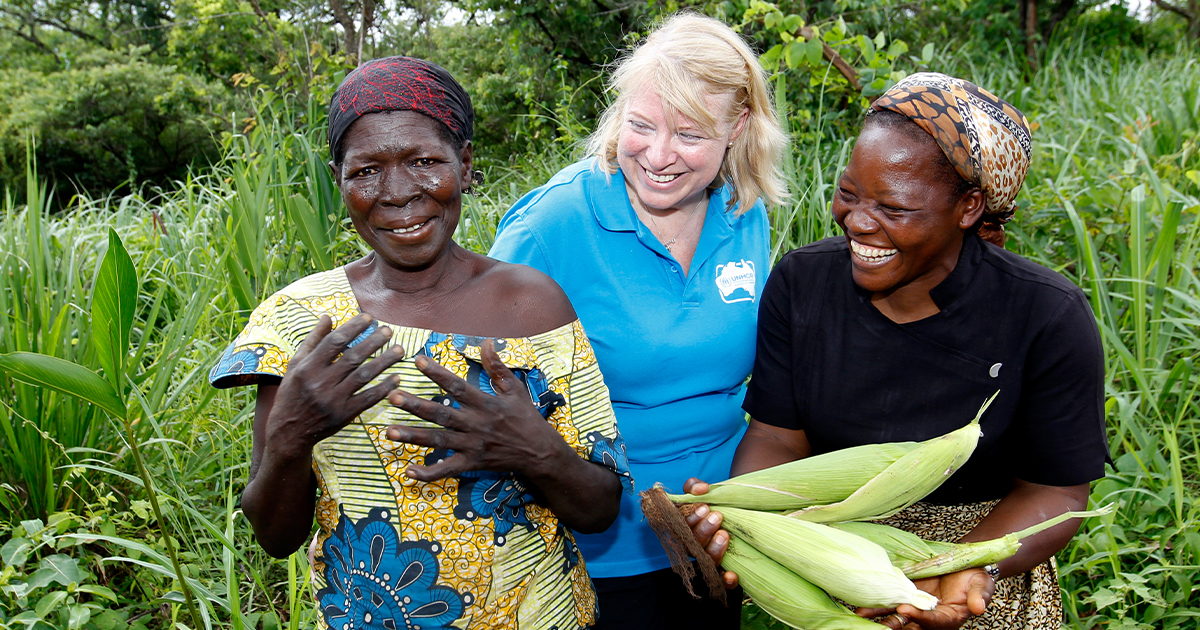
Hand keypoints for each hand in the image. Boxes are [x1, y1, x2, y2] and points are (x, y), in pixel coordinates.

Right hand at [267, 314, 404, 457]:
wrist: (289, 431)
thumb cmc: (292, 393)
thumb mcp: (296, 365)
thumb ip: (313, 340)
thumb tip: (327, 317)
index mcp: (307, 367)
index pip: (334, 342)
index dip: (352, 328)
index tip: (368, 318)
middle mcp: (320, 382)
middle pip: (352, 357)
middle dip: (373, 342)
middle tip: (389, 330)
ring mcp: (333, 400)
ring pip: (363, 376)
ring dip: (384, 362)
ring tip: (400, 350)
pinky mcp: (344, 415)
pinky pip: (368, 399)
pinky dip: (383, 388)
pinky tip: (396, 378)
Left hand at [385, 339, 573, 480]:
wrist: (540, 452)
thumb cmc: (526, 418)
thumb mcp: (515, 390)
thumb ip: (497, 367)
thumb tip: (486, 342)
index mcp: (485, 403)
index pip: (457, 386)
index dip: (438, 373)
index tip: (418, 361)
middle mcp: (476, 424)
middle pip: (442, 414)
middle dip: (416, 406)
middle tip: (392, 396)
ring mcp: (472, 446)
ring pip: (438, 441)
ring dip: (412, 437)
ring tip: (388, 432)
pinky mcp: (472, 463)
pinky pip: (447, 470)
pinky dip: (428, 473)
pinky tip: (408, 471)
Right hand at [682, 478, 738, 589]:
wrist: (733, 512)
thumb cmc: (712, 503)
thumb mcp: (701, 491)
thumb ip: (695, 486)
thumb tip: (700, 490)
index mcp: (685, 529)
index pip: (682, 527)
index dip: (691, 518)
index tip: (705, 506)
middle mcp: (694, 547)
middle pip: (693, 544)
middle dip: (704, 530)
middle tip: (717, 516)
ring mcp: (708, 559)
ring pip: (707, 560)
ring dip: (714, 549)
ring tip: (725, 534)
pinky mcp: (722, 571)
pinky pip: (721, 580)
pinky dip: (726, 580)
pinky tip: (732, 575)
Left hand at [858, 568, 993, 628]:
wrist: (964, 564)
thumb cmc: (976, 577)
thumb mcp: (982, 584)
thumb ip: (979, 596)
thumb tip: (978, 608)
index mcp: (949, 618)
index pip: (933, 621)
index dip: (920, 617)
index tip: (905, 609)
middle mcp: (930, 616)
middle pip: (911, 624)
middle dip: (893, 624)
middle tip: (878, 624)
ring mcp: (917, 606)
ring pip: (897, 614)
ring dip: (880, 615)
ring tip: (863, 613)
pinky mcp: (907, 594)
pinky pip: (892, 600)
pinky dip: (878, 602)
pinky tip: (864, 602)